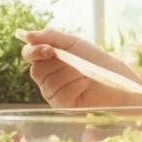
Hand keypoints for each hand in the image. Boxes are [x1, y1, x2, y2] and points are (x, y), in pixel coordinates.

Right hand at [21, 29, 141, 108]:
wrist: (114, 78)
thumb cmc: (94, 60)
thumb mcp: (74, 43)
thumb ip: (51, 36)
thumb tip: (27, 35)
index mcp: (46, 60)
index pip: (28, 54)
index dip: (34, 51)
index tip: (49, 50)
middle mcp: (46, 78)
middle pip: (36, 70)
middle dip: (57, 64)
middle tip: (73, 61)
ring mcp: (52, 93)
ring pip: (49, 83)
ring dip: (70, 74)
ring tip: (84, 72)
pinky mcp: (62, 106)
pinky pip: (60, 95)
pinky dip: (75, 86)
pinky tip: (85, 83)